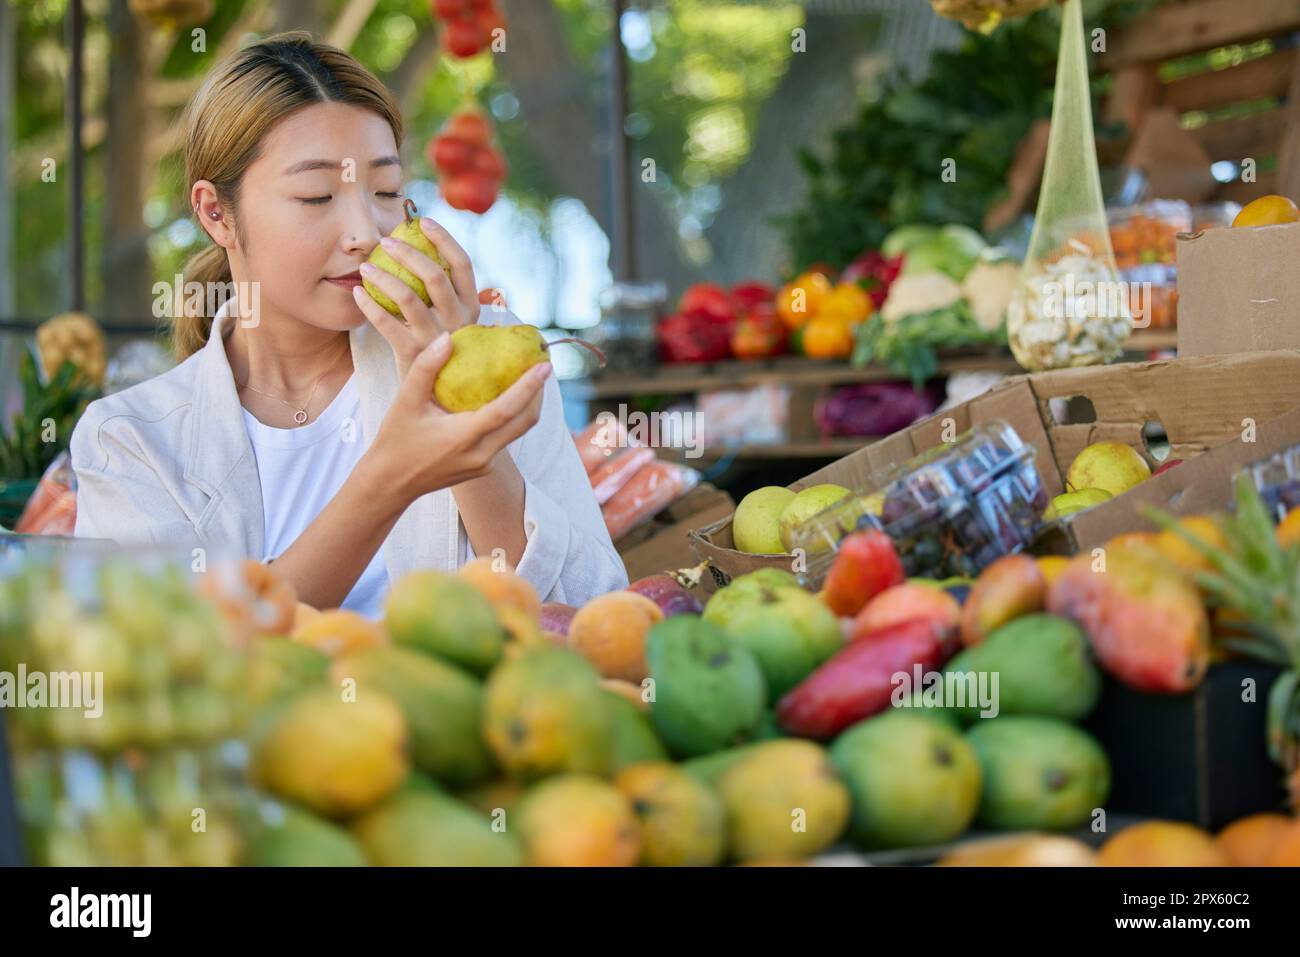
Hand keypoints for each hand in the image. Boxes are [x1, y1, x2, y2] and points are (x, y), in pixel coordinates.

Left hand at [352, 216, 479, 380]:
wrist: (437, 399)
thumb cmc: (441, 352)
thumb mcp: (453, 322)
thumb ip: (445, 293)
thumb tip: (427, 248)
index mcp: (472, 308)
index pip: (462, 264)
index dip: (444, 239)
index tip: (423, 220)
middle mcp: (459, 322)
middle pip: (435, 276)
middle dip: (408, 253)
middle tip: (384, 241)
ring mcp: (437, 340)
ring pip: (409, 298)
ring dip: (383, 277)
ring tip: (365, 267)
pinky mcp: (414, 356)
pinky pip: (387, 324)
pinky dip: (369, 306)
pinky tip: (356, 293)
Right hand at [368, 333, 549, 500]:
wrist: (391, 483)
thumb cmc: (396, 440)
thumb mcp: (405, 401)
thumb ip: (425, 368)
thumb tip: (447, 337)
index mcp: (463, 438)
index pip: (506, 410)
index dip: (528, 388)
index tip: (544, 366)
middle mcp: (481, 455)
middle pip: (524, 422)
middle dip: (539, 394)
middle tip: (543, 365)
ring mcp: (485, 464)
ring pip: (519, 431)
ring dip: (529, 405)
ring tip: (531, 377)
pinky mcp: (484, 467)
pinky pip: (506, 438)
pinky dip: (514, 416)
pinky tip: (508, 396)